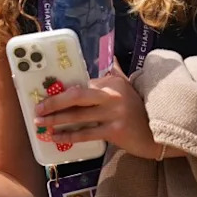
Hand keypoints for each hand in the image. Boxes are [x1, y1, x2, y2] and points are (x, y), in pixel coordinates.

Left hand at [34, 62, 160, 159]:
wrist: (158, 133)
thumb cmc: (139, 110)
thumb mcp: (128, 88)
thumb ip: (116, 73)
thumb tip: (112, 59)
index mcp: (111, 83)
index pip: (81, 84)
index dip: (61, 90)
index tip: (46, 94)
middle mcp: (112, 95)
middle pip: (76, 95)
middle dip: (54, 102)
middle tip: (37, 109)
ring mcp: (114, 113)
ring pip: (78, 116)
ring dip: (56, 120)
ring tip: (41, 124)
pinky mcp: (115, 131)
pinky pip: (87, 133)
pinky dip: (69, 136)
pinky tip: (57, 137)